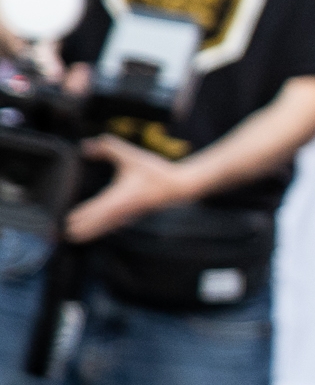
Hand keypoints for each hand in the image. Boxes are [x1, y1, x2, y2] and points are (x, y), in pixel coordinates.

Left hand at [65, 135, 189, 241]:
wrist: (179, 186)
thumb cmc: (156, 171)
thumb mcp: (131, 155)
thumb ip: (108, 147)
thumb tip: (85, 146)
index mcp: (119, 196)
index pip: (96, 208)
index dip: (82, 215)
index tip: (68, 221)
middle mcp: (122, 208)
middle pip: (97, 222)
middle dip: (82, 228)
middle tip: (66, 235)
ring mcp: (128, 214)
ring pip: (105, 225)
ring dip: (91, 231)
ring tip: (76, 238)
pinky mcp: (134, 214)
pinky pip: (115, 224)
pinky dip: (105, 229)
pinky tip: (102, 231)